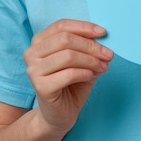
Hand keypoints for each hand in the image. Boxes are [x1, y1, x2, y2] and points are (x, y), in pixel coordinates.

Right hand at [23, 19, 112, 135]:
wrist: (59, 114)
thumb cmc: (70, 83)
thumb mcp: (80, 58)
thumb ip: (87, 45)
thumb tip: (102, 35)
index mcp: (39, 41)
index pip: (62, 25)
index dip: (84, 27)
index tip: (103, 32)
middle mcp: (32, 53)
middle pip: (66, 39)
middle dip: (91, 45)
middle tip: (108, 54)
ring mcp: (33, 70)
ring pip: (68, 56)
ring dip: (91, 60)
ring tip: (103, 66)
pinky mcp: (41, 87)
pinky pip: (69, 74)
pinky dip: (85, 72)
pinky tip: (92, 75)